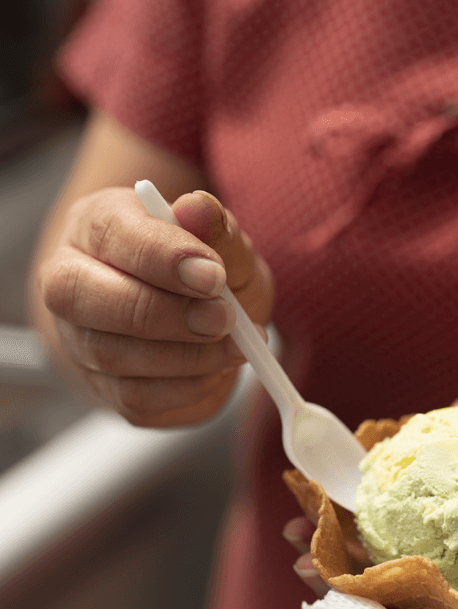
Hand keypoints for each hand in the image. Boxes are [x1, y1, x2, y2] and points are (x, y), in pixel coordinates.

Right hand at [38, 186, 273, 426]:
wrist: (196, 315)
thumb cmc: (206, 269)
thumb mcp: (226, 244)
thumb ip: (217, 229)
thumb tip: (199, 208)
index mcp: (96, 225)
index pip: (112, 234)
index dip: (163, 258)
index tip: (214, 276)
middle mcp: (70, 279)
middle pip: (82, 298)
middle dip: (163, 314)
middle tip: (224, 318)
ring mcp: (77, 339)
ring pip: (110, 356)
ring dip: (186, 357)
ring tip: (236, 346)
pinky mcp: (101, 388)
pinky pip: (135, 399)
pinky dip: (187, 388)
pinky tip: (216, 369)